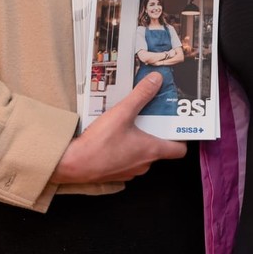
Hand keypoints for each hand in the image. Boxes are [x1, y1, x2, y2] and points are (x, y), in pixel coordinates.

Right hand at [51, 73, 185, 184]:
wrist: (71, 165)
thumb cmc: (98, 144)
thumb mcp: (121, 113)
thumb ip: (140, 95)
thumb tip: (156, 81)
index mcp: (151, 150)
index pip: (179, 150)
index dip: (182, 138)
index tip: (178, 125)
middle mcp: (144, 164)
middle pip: (160, 148)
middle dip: (157, 132)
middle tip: (153, 116)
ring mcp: (130, 170)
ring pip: (142, 154)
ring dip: (140, 140)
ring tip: (132, 123)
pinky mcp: (116, 172)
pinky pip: (127, 159)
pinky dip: (126, 148)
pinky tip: (115, 136)